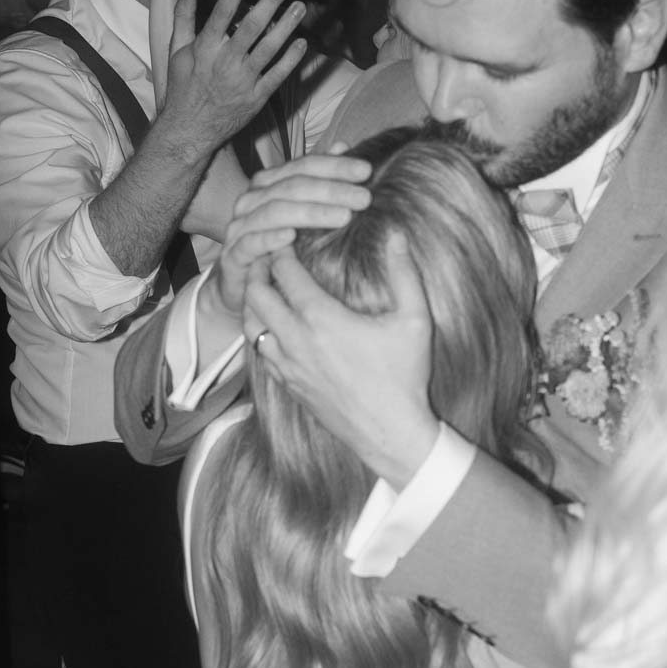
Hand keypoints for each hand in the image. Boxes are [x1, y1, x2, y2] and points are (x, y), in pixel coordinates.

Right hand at [162, 0, 307, 155]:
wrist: (189, 131)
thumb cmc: (182, 88)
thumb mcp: (177, 52)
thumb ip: (183, 17)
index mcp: (205, 48)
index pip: (222, 12)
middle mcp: (225, 62)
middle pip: (251, 26)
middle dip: (270, 1)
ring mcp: (243, 81)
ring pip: (269, 48)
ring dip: (286, 26)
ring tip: (300, 6)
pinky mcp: (256, 98)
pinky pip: (277, 76)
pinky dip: (291, 60)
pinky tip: (302, 43)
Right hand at [206, 146, 371, 318]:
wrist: (240, 287)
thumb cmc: (277, 248)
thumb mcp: (301, 213)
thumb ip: (319, 180)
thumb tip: (343, 146)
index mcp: (268, 184)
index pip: (303, 166)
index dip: (335, 166)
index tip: (367, 171)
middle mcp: (251, 200)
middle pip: (292, 186)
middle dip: (331, 190)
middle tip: (364, 198)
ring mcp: (239, 227)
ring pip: (275, 211)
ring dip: (312, 212)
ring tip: (345, 216)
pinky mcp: (232, 257)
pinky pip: (250, 243)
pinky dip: (270, 238)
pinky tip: (292, 237)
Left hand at [245, 235, 439, 487]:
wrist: (390, 433)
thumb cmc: (404, 376)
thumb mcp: (414, 320)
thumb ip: (404, 273)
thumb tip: (396, 234)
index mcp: (321, 319)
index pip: (286, 273)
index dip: (281, 250)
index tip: (286, 236)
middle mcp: (295, 340)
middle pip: (257, 295)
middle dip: (258, 270)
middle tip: (268, 256)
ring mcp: (288, 366)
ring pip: (251, 325)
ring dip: (253, 302)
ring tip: (264, 287)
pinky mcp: (288, 385)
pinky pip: (260, 352)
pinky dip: (260, 331)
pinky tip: (273, 326)